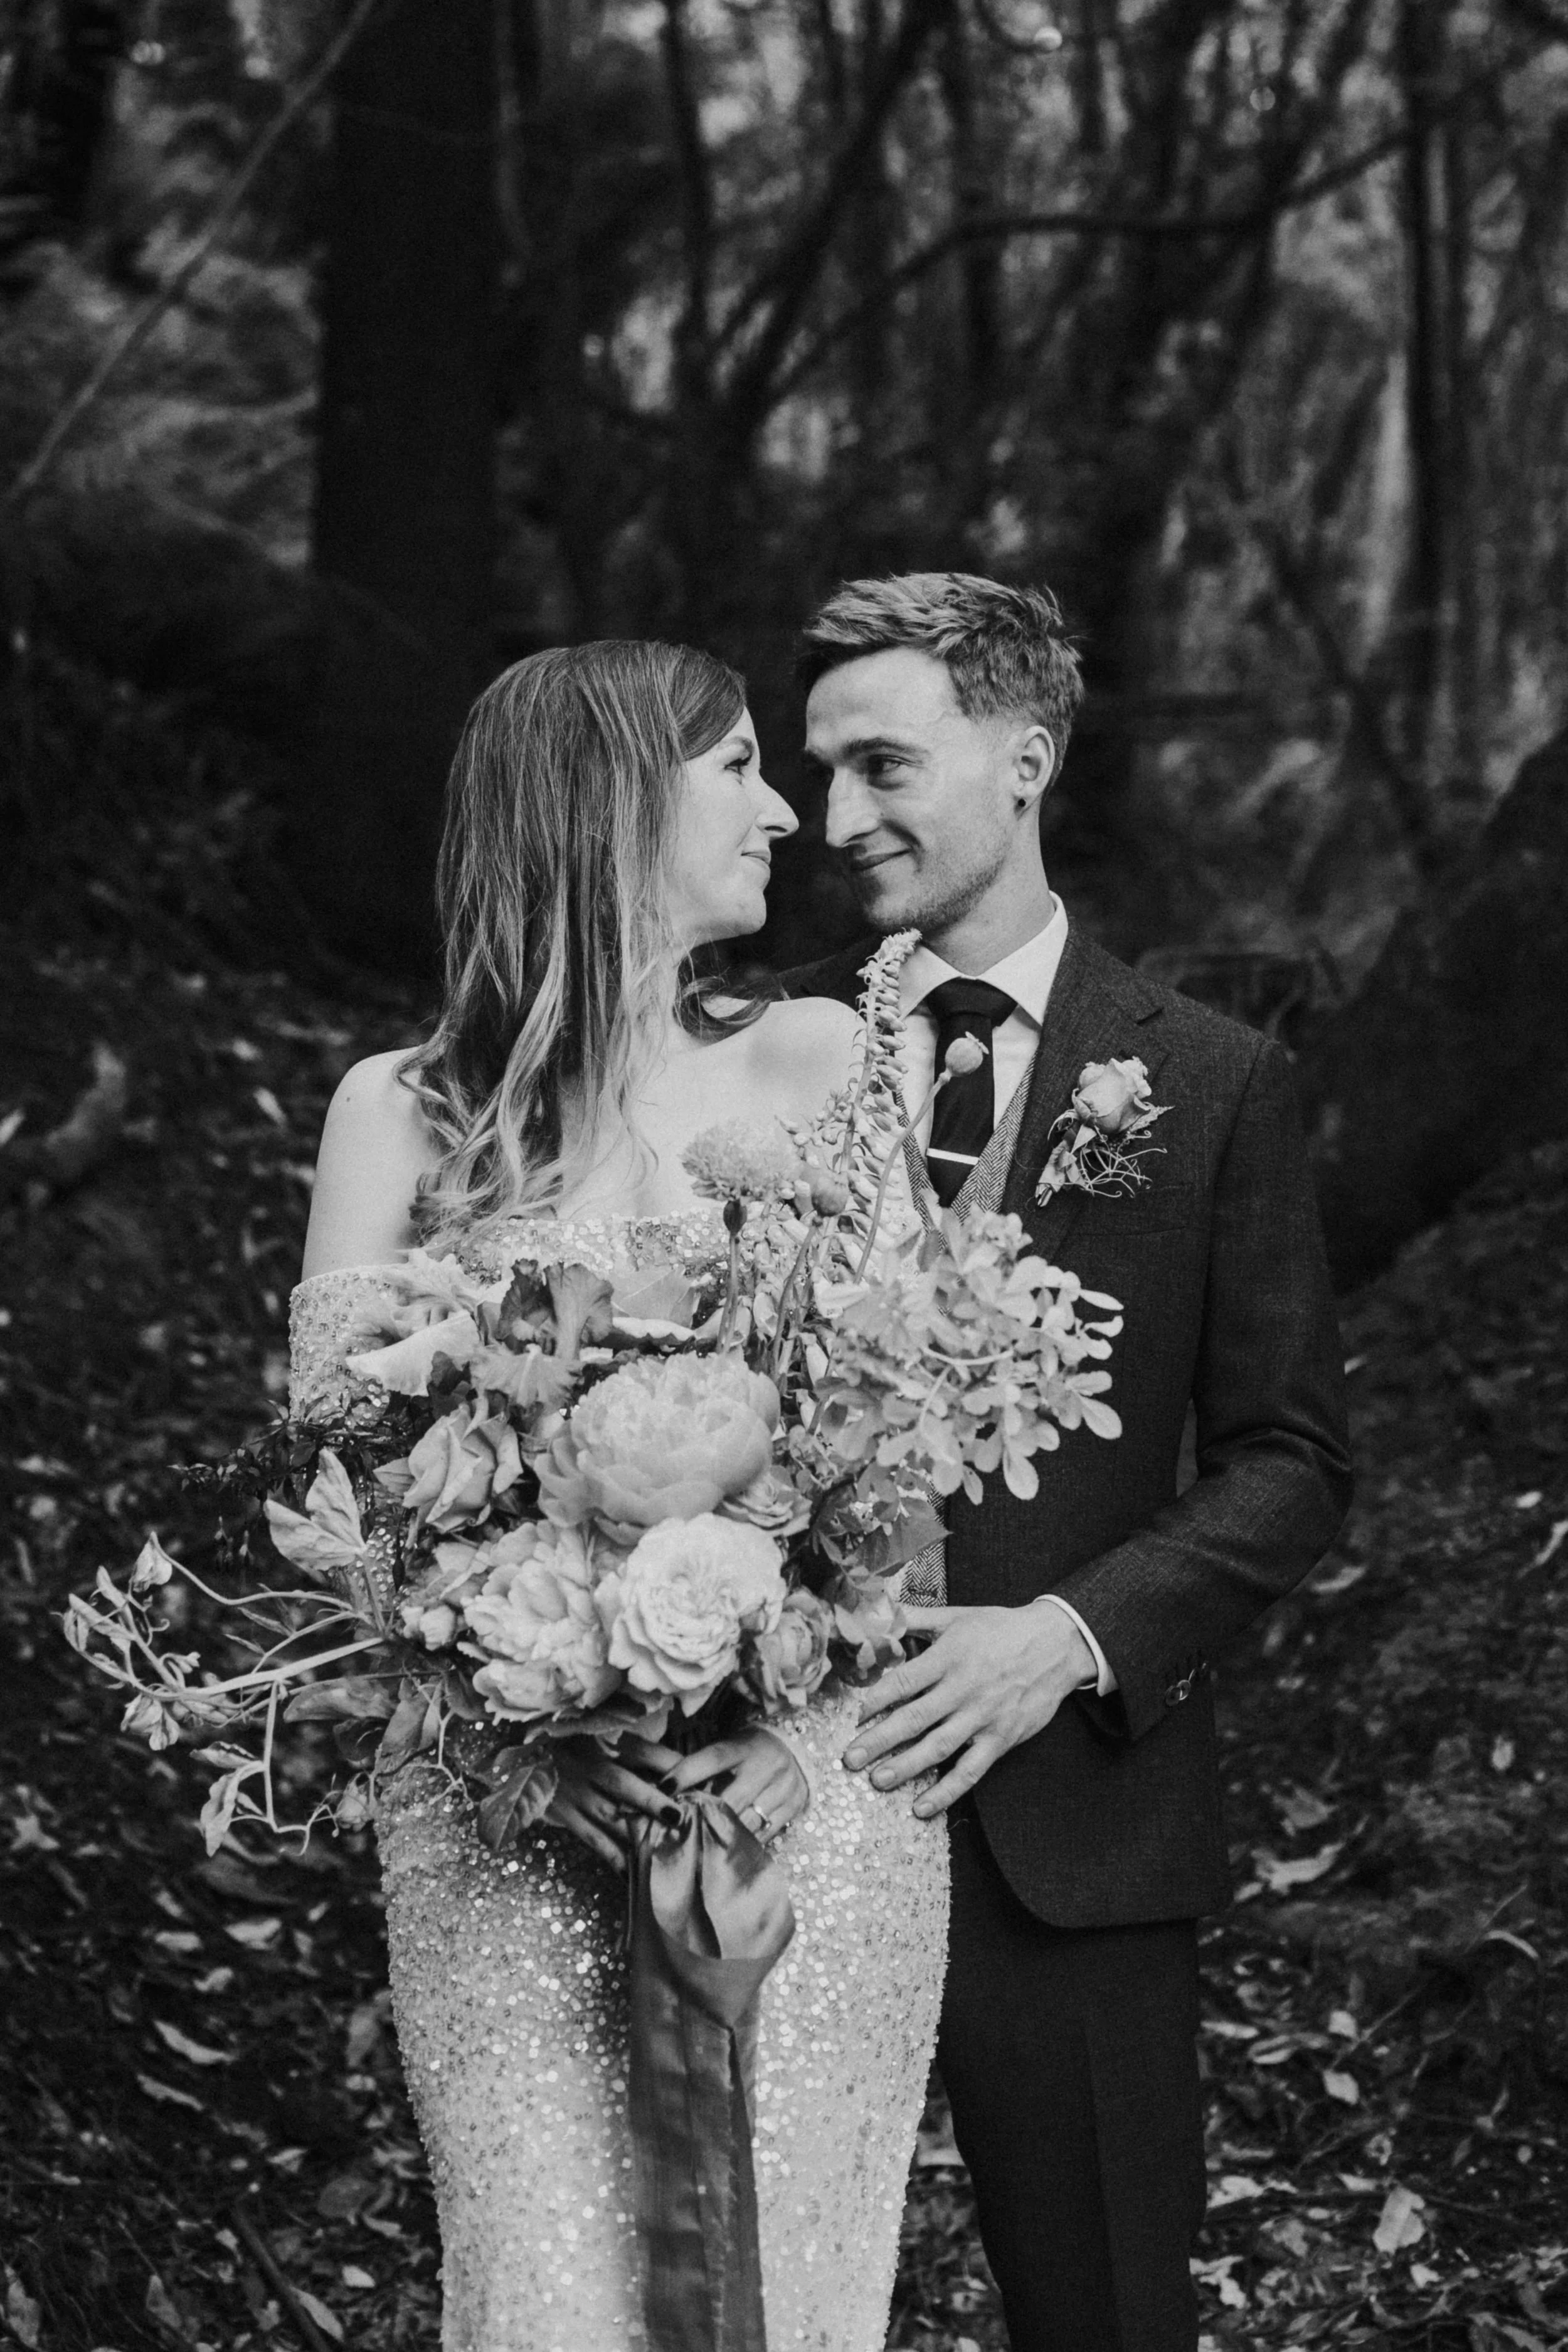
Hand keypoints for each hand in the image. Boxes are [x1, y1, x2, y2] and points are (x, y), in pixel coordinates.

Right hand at [543, 1733, 683, 1873]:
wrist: (531, 1756)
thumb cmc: (579, 1746)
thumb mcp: (606, 1738)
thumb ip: (638, 1752)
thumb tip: (678, 1770)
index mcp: (605, 1744)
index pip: (643, 1752)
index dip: (670, 1765)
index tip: (695, 1781)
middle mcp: (591, 1768)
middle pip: (625, 1785)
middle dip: (653, 1802)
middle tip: (679, 1817)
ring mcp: (578, 1795)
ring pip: (611, 1817)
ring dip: (638, 1834)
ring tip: (664, 1849)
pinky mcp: (567, 1816)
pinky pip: (594, 1840)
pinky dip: (614, 1857)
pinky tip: (632, 1871)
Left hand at [665, 1725, 809, 1846]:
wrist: (796, 1746)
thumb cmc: (749, 1749)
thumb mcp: (729, 1747)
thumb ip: (703, 1767)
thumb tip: (665, 1789)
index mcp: (744, 1747)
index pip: (711, 1759)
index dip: (686, 1774)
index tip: (662, 1789)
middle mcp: (765, 1766)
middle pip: (729, 1800)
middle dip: (702, 1816)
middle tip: (677, 1828)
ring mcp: (783, 1789)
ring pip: (747, 1822)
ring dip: (721, 1834)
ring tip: (699, 1844)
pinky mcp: (793, 1808)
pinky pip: (764, 1835)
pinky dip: (743, 1843)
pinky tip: (727, 1848)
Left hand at [841, 1601, 1095, 1817]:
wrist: (1056, 1645)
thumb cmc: (1001, 1629)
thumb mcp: (957, 1616)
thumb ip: (916, 1618)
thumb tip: (880, 1614)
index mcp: (949, 1656)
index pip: (904, 1682)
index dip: (877, 1700)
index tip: (856, 1715)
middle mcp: (963, 1689)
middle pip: (914, 1719)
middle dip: (879, 1741)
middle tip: (850, 1759)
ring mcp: (983, 1717)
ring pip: (938, 1748)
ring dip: (905, 1767)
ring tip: (877, 1781)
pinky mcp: (1001, 1739)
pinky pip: (970, 1771)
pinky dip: (946, 1792)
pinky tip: (922, 1808)